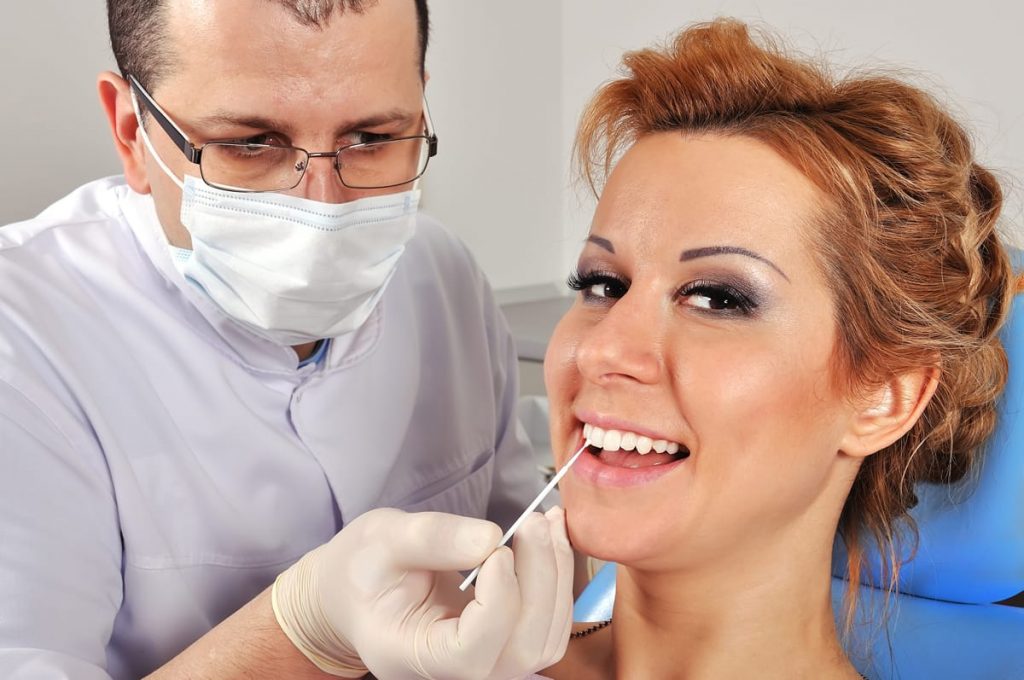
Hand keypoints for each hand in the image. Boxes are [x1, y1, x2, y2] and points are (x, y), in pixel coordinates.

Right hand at [272, 507, 573, 679]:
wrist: (356, 591)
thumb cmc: (361, 569)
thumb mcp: (382, 539)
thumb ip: (432, 538)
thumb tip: (492, 537)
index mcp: (413, 658)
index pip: (472, 652)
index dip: (498, 602)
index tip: (498, 548)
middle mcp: (456, 675)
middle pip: (521, 647)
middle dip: (540, 578)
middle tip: (535, 520)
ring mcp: (486, 665)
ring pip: (545, 639)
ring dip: (556, 577)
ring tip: (546, 522)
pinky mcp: (506, 644)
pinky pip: (548, 624)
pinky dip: (557, 580)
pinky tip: (548, 538)